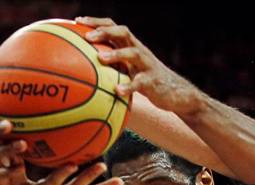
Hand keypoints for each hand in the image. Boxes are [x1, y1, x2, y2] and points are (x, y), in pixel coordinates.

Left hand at [77, 17, 204, 117]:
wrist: (176, 93)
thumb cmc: (146, 82)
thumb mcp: (129, 71)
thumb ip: (112, 68)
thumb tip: (83, 73)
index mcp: (130, 46)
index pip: (113, 27)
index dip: (96, 22)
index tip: (77, 21)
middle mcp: (139, 51)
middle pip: (123, 32)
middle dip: (105, 32)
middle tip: (88, 37)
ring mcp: (147, 64)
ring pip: (132, 53)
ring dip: (116, 54)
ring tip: (101, 59)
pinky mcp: (153, 81)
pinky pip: (140, 83)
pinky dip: (128, 86)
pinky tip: (117, 91)